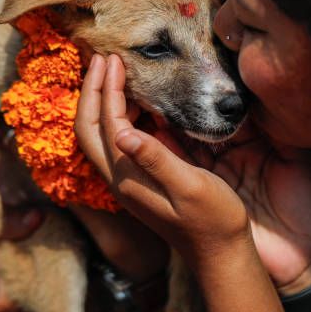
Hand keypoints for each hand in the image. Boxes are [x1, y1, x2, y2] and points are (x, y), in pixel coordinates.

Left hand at [75, 54, 310, 294]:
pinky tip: (139, 104)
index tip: (113, 59)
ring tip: (116, 74)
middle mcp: (121, 179)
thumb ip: (156, 158)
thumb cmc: (213, 219)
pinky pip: (120, 142)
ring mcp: (129, 181)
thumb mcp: (190, 186)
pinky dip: (122, 117)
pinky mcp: (140, 180)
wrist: (220, 252)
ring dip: (104, 102)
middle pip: (90, 129)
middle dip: (92, 91)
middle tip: (104, 59)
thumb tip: (122, 131)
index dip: (105, 90)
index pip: (105, 125)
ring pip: (102, 135)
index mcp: (128, 178)